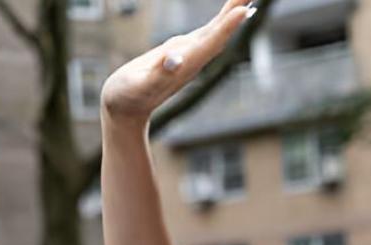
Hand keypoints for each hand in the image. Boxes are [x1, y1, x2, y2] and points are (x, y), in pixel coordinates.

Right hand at [100, 0, 256, 122]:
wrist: (126, 108)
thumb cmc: (128, 97)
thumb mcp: (139, 85)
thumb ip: (157, 73)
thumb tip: (174, 59)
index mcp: (185, 65)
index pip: (211, 42)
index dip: (228, 26)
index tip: (244, 9)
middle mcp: (192, 60)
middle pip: (220, 34)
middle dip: (235, 12)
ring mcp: (189, 55)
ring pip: (215, 32)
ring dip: (230, 14)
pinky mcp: (182, 52)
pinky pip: (206, 34)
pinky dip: (219, 22)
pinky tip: (226, 16)